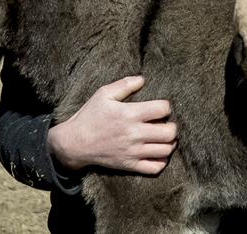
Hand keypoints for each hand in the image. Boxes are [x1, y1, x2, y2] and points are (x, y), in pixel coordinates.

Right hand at [47, 75, 176, 174]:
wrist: (75, 143)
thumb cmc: (89, 116)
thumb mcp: (103, 94)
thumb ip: (124, 84)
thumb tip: (143, 79)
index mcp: (129, 114)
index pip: (163, 109)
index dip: (166, 106)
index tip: (161, 108)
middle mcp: (134, 134)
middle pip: (170, 132)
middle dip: (172, 126)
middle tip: (166, 123)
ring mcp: (133, 151)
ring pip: (165, 150)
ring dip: (169, 143)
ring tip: (163, 137)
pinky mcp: (130, 165)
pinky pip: (155, 168)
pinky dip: (161, 161)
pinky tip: (157, 152)